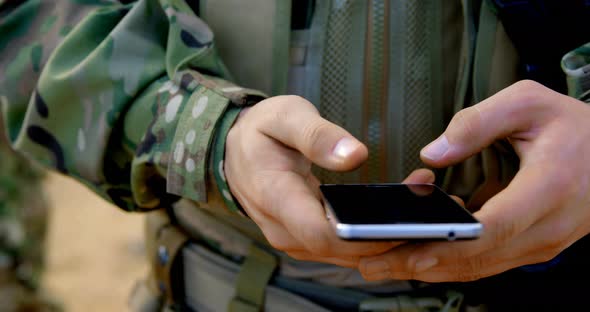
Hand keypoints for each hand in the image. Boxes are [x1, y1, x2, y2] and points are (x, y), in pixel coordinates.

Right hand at [225, 95, 433, 266]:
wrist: (235, 153)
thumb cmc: (260, 132)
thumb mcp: (284, 116)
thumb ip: (317, 135)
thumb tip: (355, 156)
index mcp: (275, 197)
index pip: (320, 233)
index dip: (363, 236)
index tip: (403, 222)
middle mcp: (284, 229)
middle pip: (340, 252)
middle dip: (387, 240)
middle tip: (433, 217)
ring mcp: (294, 239)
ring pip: (344, 255)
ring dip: (384, 240)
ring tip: (423, 213)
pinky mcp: (305, 240)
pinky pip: (341, 248)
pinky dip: (370, 238)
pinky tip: (399, 217)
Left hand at [359, 80, 589, 281]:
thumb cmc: (576, 128)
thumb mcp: (529, 103)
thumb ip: (478, 122)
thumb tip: (434, 152)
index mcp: (548, 188)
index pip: (492, 227)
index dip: (447, 243)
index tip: (408, 248)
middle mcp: (547, 227)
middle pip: (476, 258)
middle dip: (419, 263)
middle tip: (373, 263)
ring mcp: (541, 243)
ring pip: (478, 267)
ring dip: (428, 268)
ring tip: (383, 262)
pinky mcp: (532, 246)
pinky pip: (486, 261)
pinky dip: (448, 260)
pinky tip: (416, 252)